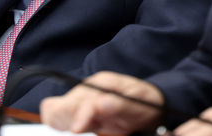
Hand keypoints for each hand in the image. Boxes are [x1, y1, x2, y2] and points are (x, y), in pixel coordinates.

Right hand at [39, 71, 164, 133]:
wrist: (152, 107)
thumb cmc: (147, 103)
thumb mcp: (139, 104)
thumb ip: (120, 105)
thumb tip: (100, 104)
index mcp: (103, 82)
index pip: (85, 98)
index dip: (81, 114)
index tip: (78, 128)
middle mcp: (90, 89)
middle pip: (68, 103)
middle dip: (66, 117)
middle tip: (76, 128)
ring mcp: (85, 100)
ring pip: (61, 108)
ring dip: (60, 118)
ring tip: (64, 126)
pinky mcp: (83, 113)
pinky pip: (63, 116)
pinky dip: (58, 121)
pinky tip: (59, 126)